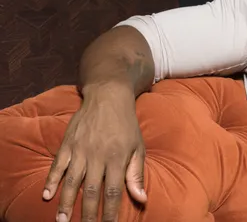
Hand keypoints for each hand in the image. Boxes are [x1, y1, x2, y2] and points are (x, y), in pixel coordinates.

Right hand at [43, 83, 146, 221]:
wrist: (108, 96)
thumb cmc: (126, 125)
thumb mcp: (138, 147)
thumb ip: (136, 174)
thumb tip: (142, 199)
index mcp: (117, 158)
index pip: (114, 192)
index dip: (111, 212)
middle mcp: (98, 156)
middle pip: (91, 191)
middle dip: (87, 213)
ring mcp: (81, 150)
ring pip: (71, 181)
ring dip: (65, 203)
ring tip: (62, 221)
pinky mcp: (68, 143)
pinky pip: (57, 165)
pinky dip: (51, 180)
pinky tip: (46, 195)